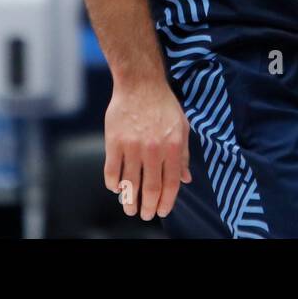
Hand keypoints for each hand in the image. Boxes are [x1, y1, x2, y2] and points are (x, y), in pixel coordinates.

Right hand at [103, 77, 192, 220]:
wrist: (140, 84)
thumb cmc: (163, 104)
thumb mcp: (182, 127)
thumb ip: (183, 155)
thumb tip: (186, 179)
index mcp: (172, 146)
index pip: (171, 183)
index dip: (167, 202)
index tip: (162, 212)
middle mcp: (153, 149)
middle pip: (150, 188)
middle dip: (148, 207)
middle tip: (145, 215)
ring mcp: (132, 146)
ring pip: (130, 184)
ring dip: (129, 201)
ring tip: (129, 209)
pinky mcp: (114, 141)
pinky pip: (111, 171)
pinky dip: (113, 184)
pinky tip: (116, 188)